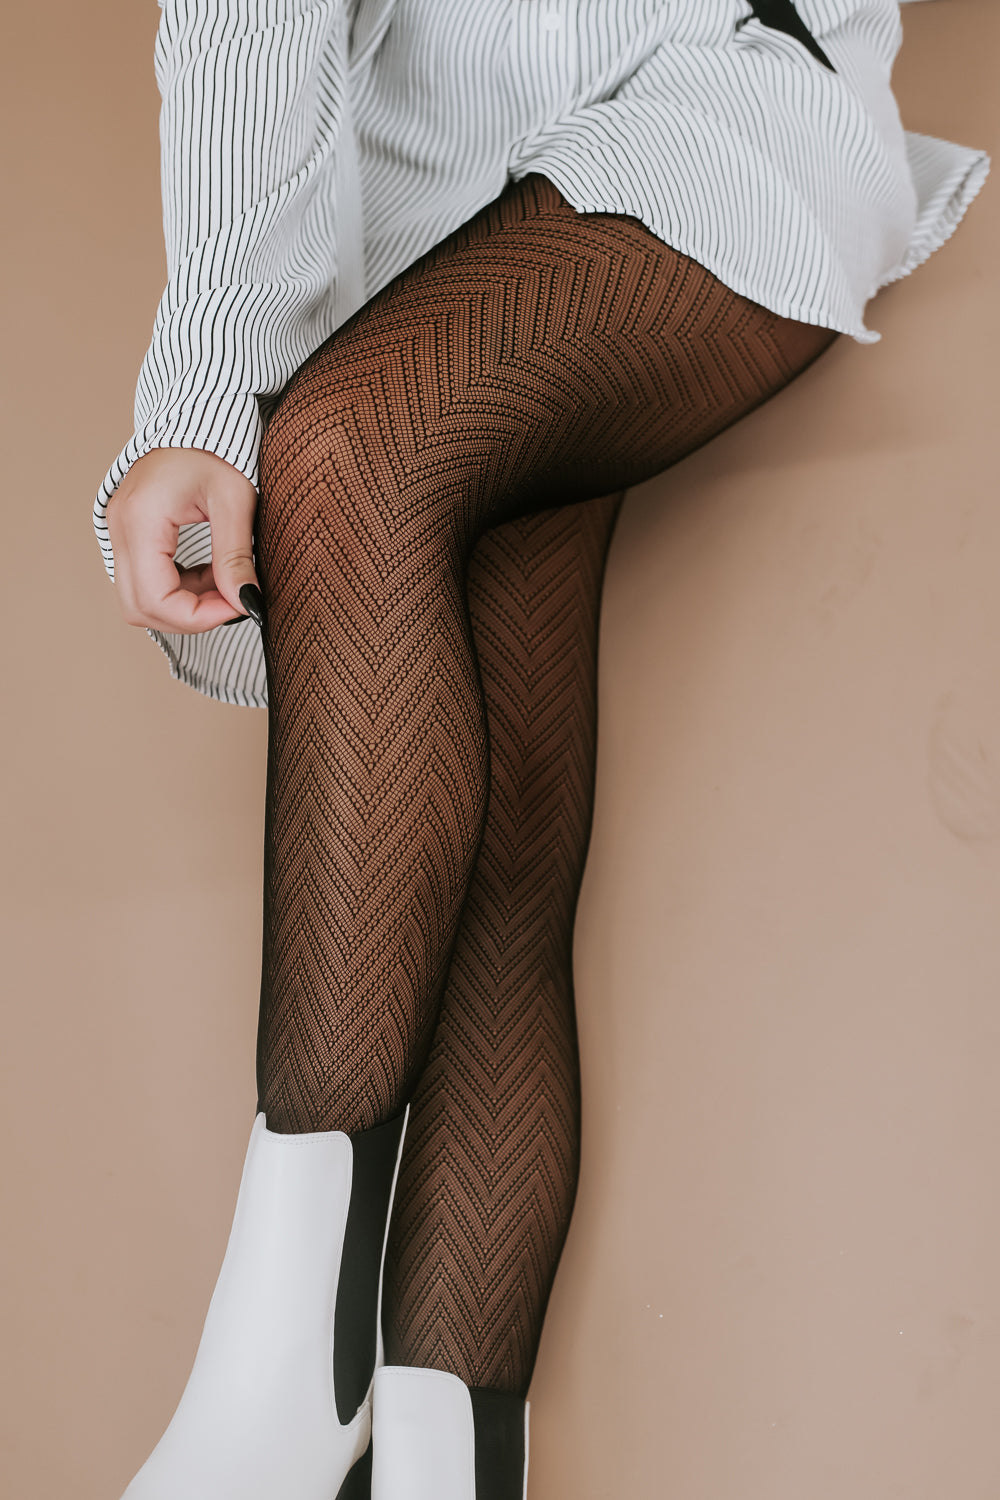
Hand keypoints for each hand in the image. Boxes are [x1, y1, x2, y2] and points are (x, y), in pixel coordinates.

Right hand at [106, 448, 260, 632]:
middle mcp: (119, 527)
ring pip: (140, 599)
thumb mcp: (235, 501)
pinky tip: (210, 574)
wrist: (201, 415)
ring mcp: (119, 530)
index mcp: (140, 519)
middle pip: (140, 607)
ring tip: (224, 583)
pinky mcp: (129, 532)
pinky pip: (145, 580)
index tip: (238, 607)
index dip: (198, 617)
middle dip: (189, 617)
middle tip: (233, 601)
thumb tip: (245, 603)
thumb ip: (235, 556)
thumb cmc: (218, 447)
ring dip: (184, 604)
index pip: (156, 599)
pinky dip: (178, 589)